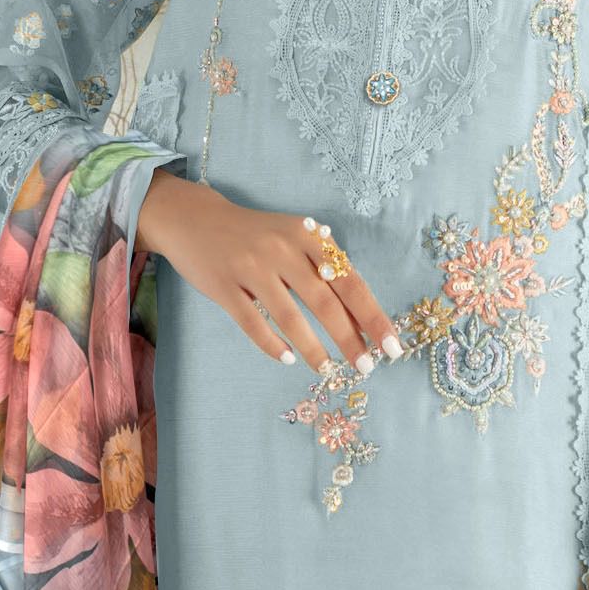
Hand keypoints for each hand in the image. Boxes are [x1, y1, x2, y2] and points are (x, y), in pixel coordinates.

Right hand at [135, 169, 404, 372]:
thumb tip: (359, 317)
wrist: (197, 219)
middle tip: (366, 367)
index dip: (372, 315)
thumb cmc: (256, 235)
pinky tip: (288, 358)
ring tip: (329, 370)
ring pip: (290, 316)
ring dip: (313, 348)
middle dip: (350, 338)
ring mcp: (251, 267)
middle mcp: (282, 249)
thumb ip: (322, 268)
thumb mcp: (293, 238)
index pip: (349, 280)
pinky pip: (253, 323)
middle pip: (325, 301)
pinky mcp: (224, 286)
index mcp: (307, 235)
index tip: (391, 345)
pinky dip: (273, 344)